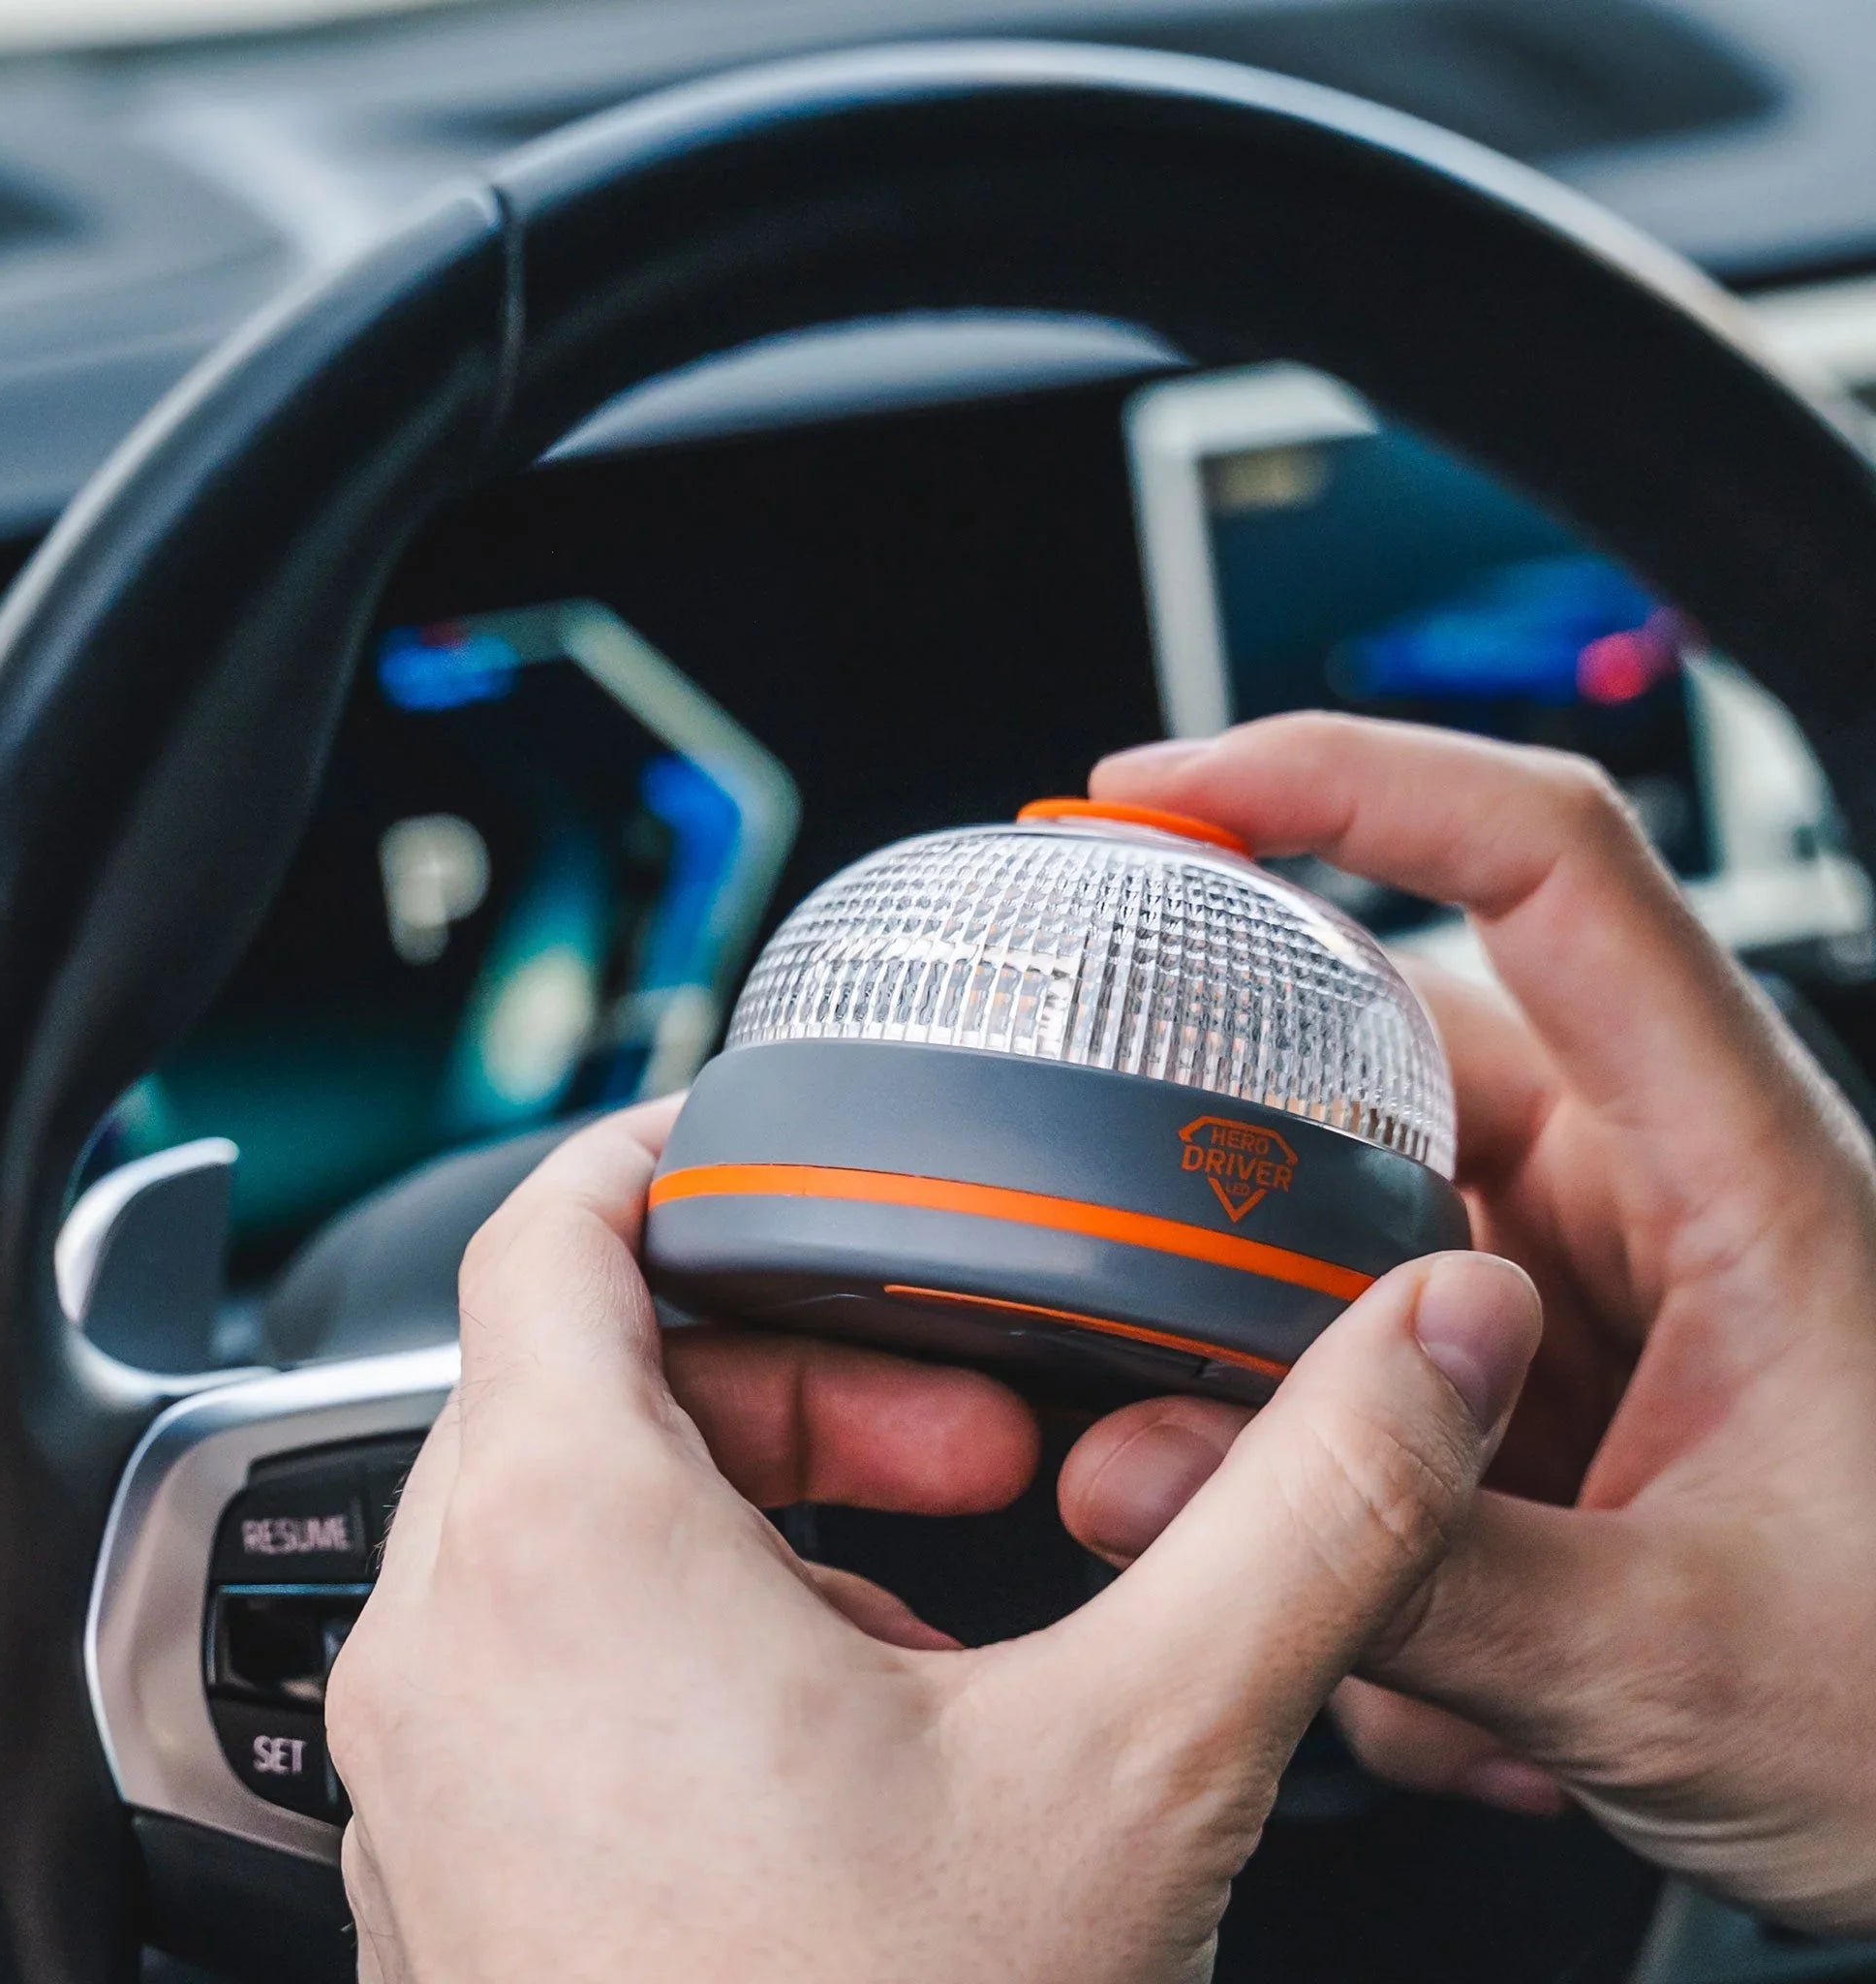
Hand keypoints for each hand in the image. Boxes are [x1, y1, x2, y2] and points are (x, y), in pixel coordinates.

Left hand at [328, 1098, 1537, 1981]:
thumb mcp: (1144, 1758)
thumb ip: (1308, 1512)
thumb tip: (1431, 1345)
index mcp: (563, 1542)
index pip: (548, 1230)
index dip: (671, 1156)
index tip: (783, 1154)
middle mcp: (450, 1644)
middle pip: (589, 1379)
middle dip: (799, 1369)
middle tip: (967, 1436)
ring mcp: (433, 1775)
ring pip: (569, 1530)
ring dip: (753, 1509)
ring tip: (931, 1599)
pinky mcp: (458, 1878)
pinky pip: (548, 1669)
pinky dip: (685, 1638)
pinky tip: (848, 1742)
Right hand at [1067, 712, 1875, 1932]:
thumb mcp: (1669, 1660)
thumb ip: (1393, 1562)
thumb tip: (1139, 1469)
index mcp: (1743, 1170)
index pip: (1544, 866)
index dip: (1346, 780)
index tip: (1163, 796)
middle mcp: (1665, 1190)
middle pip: (1388, 1058)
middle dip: (1237, 1158)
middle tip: (1113, 1248)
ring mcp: (1600, 1284)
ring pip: (1360, 1228)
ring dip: (1299, 1384)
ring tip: (1315, 1554)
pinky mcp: (1554, 1377)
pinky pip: (1386, 1358)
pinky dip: (1349, 1482)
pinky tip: (1412, 1649)